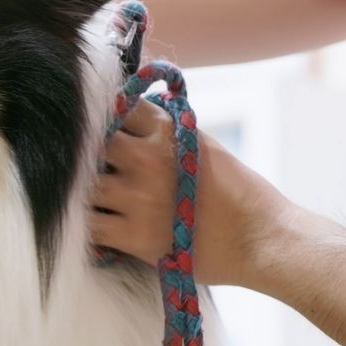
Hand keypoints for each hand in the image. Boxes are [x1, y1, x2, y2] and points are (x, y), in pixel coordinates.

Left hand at [90, 98, 291, 287]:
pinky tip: (97, 226)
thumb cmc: (237, 194)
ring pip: (83, 187)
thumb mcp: (203, 146)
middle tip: (92, 173)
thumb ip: (164, 134)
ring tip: (95, 202)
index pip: (115, 107)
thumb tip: (131, 120)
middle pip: (90, 145)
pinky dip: (85, 226)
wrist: (261, 239)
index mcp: (168, 131)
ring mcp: (138, 197)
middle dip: (87, 158)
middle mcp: (149, 159)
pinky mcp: (133, 235)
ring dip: (84, 195)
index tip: (100, 132)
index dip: (102, 119)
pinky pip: (87, 225)